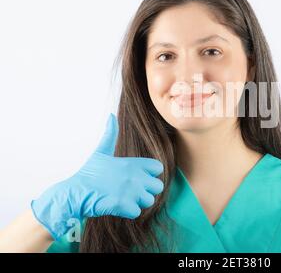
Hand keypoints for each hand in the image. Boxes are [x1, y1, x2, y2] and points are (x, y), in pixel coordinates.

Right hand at [30, 113, 163, 239]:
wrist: (75, 193)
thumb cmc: (88, 173)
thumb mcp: (101, 151)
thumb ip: (110, 134)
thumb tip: (111, 116)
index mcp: (132, 163)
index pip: (158, 168)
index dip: (150, 174)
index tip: (138, 177)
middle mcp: (134, 176)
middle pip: (158, 186)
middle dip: (147, 191)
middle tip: (132, 191)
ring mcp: (130, 191)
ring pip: (149, 201)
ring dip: (138, 202)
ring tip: (123, 198)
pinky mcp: (124, 205)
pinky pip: (137, 212)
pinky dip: (128, 212)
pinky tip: (117, 206)